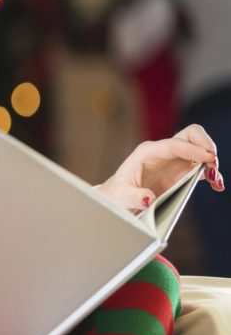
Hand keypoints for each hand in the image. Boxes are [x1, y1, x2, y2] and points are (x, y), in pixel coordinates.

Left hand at [97, 124, 222, 210]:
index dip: (192, 149)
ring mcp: (174, 159)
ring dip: (211, 161)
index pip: (173, 144)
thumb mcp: (121, 196)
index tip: (208, 157)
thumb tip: (148, 199)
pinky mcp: (181, 171)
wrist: (120, 197)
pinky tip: (216, 185)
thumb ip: (134, 197)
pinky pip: (201, 166)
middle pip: (190, 135)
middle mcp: (163, 152)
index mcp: (148, 152)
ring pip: (200, 149)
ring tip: (215, 180)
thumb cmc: (118, 193)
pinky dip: (211, 173)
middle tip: (212, 163)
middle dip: (205, 145)